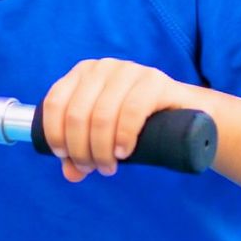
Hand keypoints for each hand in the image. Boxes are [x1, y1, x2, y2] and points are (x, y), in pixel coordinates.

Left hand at [40, 59, 189, 181]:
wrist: (185, 113)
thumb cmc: (136, 124)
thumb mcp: (104, 137)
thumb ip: (83, 153)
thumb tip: (70, 174)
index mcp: (83, 73)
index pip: (56, 102)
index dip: (55, 134)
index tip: (66, 157)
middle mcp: (103, 67)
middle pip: (77, 114)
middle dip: (81, 150)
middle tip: (93, 168)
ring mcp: (130, 71)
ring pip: (102, 115)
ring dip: (100, 150)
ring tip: (109, 167)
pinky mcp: (155, 81)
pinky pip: (131, 110)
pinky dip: (123, 136)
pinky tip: (123, 152)